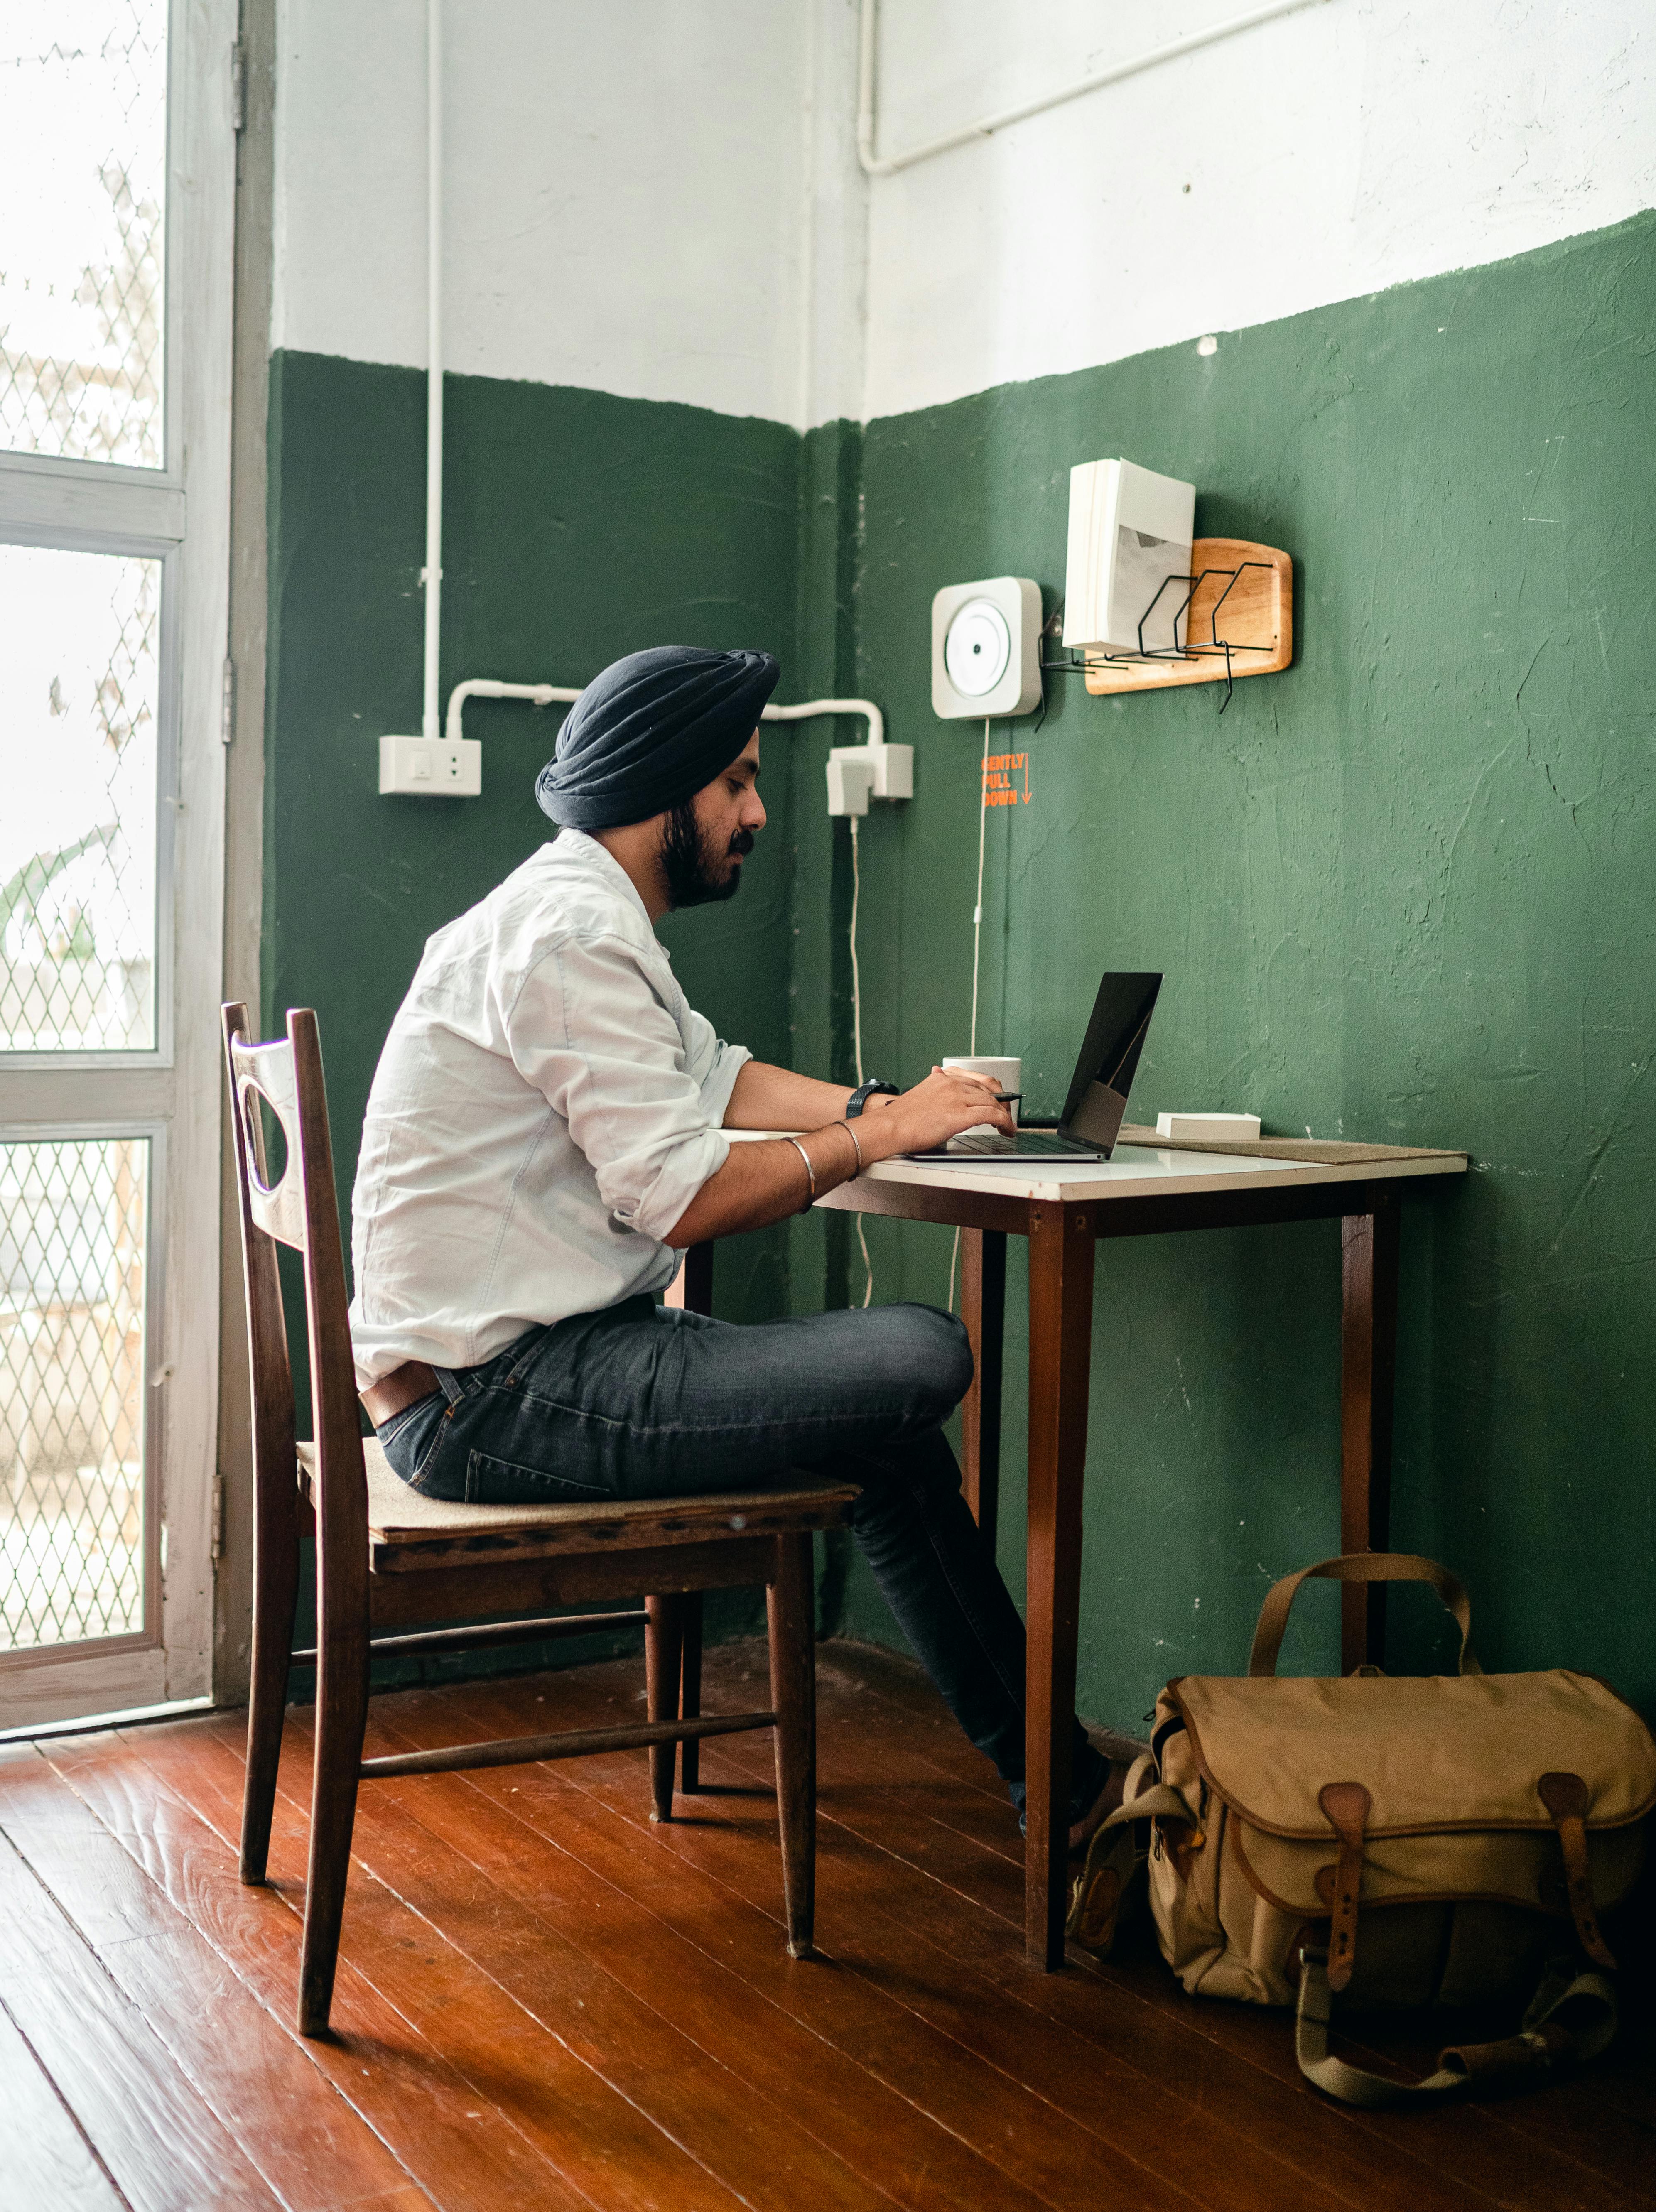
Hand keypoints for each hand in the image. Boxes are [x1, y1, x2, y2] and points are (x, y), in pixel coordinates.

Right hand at [857, 1065, 1013, 1160]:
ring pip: (992, 1101)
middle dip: (1001, 1101)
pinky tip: (1007, 1130)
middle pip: (988, 1088)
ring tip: (1007, 1126)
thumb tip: (939, 1073)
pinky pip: (992, 1115)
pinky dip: (1005, 1122)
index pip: (975, 1079)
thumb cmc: (900, 1118)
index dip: (990, 1090)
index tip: (995, 1099)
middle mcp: (951, 1084)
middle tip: (1005, 1114)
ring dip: (1004, 1114)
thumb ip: (933, 1085)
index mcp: (942, 1079)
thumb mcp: (919, 1093)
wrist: (888, 1128)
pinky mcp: (961, 1115)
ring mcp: (957, 1098)